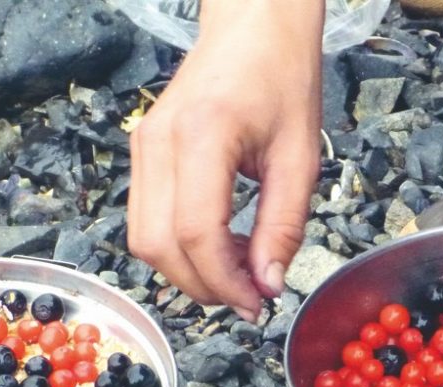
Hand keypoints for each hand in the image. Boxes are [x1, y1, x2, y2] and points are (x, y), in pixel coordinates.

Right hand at [127, 0, 323, 320]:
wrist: (252, 27)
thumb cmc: (282, 76)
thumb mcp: (299, 157)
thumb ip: (283, 227)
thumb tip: (268, 284)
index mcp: (202, 135)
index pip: (195, 233)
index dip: (223, 282)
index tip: (256, 303)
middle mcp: (158, 142)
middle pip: (158, 246)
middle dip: (202, 286)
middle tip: (249, 296)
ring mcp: (142, 147)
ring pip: (144, 240)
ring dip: (188, 271)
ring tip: (237, 268)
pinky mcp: (142, 153)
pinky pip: (146, 220)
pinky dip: (178, 247)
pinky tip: (218, 243)